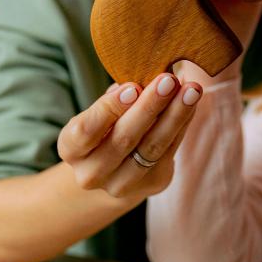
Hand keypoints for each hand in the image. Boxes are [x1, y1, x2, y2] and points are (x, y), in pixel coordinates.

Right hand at [57, 74, 201, 199]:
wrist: (112, 170)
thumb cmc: (104, 128)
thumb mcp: (99, 113)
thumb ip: (117, 98)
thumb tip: (145, 77)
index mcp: (70, 149)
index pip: (86, 130)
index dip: (109, 109)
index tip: (132, 87)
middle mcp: (91, 173)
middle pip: (123, 139)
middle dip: (149, 107)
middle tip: (168, 80)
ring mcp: (121, 184)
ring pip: (152, 148)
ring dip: (175, 116)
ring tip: (191, 91)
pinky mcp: (152, 184)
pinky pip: (170, 151)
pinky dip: (182, 124)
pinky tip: (191, 104)